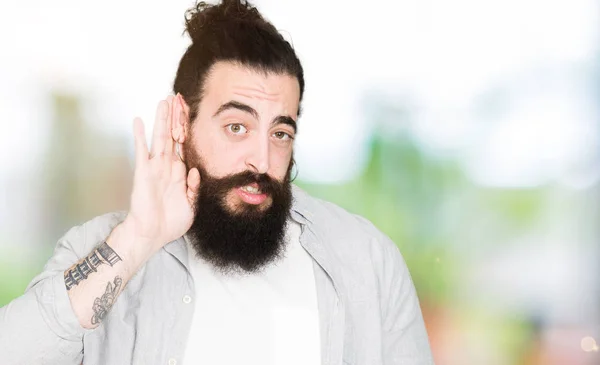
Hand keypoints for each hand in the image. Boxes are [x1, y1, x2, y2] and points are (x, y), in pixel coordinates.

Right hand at [122, 95, 200, 254]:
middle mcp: (167, 166)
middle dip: (175, 117)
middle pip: (172, 135)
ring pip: (159, 138)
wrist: (153, 234)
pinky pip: (142, 151)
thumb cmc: (170, 222)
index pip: (184, 145)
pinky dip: (140, 136)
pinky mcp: (143, 172)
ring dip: (161, 119)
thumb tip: (195, 170)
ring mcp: (155, 168)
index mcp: (180, 173)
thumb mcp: (191, 205)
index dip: (187, 129)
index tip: (189, 112)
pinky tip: (137, 120)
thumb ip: (194, 187)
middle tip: (175, 97)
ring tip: (162, 101)